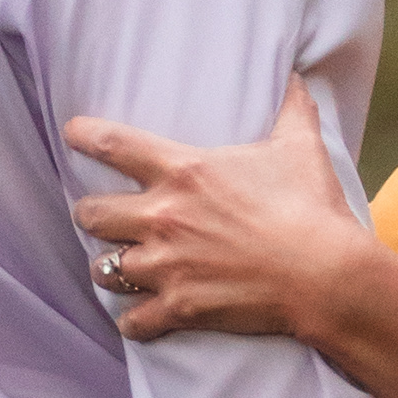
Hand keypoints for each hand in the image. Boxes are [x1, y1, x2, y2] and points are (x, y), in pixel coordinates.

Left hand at [65, 76, 363, 344]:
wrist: (326, 274)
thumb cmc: (312, 207)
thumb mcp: (301, 147)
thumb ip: (291, 108)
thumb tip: (296, 75)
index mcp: (184, 171)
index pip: (113, 144)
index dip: (84, 136)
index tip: (72, 134)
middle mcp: (163, 217)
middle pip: (90, 214)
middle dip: (90, 215)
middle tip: (101, 217)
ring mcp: (167, 266)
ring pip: (103, 269)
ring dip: (108, 268)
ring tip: (117, 267)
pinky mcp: (179, 307)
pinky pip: (132, 321)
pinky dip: (133, 322)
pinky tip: (137, 319)